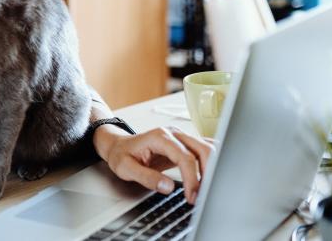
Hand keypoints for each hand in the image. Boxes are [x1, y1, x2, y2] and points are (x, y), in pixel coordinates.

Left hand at [94, 125, 214, 203]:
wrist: (119, 146)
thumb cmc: (121, 155)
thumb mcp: (126, 168)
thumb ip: (146, 177)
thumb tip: (168, 186)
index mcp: (159, 137)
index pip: (185, 157)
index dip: (192, 178)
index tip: (192, 196)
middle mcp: (174, 134)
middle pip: (203, 149)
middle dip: (208, 174)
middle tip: (202, 195)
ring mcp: (181, 137)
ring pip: (208, 148)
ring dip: (212, 168)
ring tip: (206, 189)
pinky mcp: (185, 144)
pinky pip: (205, 150)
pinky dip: (212, 163)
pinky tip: (210, 177)